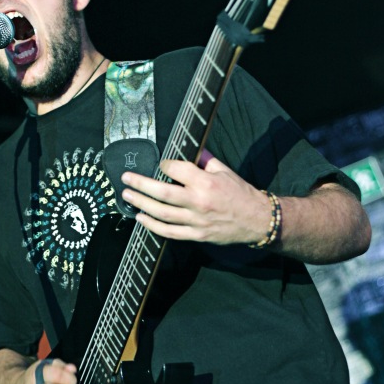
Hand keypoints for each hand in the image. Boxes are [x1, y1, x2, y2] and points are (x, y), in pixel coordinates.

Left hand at [120, 152, 269, 245]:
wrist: (257, 220)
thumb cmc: (241, 193)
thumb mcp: (225, 170)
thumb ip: (204, 160)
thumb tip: (189, 148)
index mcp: (206, 182)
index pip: (176, 170)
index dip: (164, 164)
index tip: (159, 163)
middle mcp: (198, 202)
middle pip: (162, 193)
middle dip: (140, 184)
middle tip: (126, 179)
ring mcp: (196, 221)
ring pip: (162, 213)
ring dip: (141, 204)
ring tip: (128, 196)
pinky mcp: (196, 235)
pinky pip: (169, 232)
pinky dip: (152, 226)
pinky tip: (141, 218)